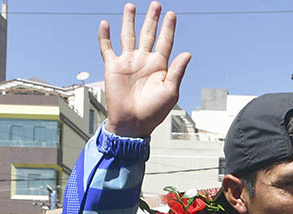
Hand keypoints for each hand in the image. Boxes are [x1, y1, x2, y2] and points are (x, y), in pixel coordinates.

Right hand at [99, 2, 190, 137]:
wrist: (133, 124)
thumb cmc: (153, 112)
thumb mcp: (170, 91)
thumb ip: (177, 71)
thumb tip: (187, 53)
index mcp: (159, 66)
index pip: (165, 41)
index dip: (168, 28)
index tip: (172, 14)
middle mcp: (143, 60)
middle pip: (148, 34)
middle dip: (152, 19)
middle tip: (156, 4)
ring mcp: (128, 62)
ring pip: (128, 36)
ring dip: (129, 21)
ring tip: (131, 6)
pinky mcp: (113, 67)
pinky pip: (107, 48)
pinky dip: (105, 36)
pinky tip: (105, 24)